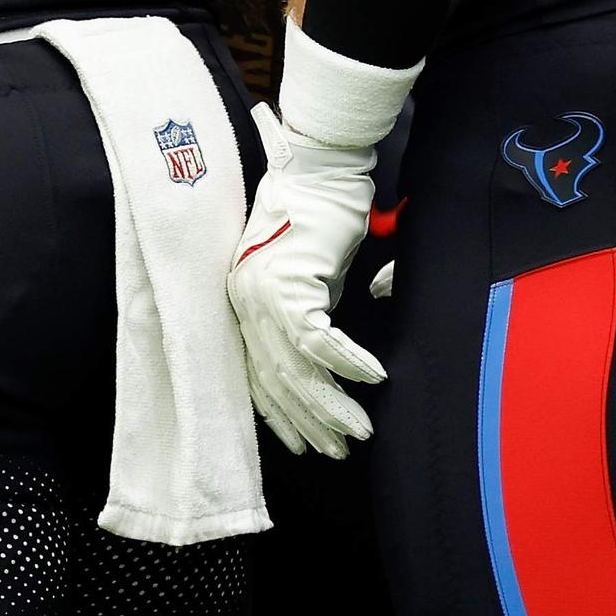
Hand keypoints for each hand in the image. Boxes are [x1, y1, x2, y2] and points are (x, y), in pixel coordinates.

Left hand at [229, 105, 387, 458]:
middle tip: (337, 450)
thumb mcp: (316, 274)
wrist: (321, 165)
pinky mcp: (288, 282)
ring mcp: (262, 293)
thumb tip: (335, 358)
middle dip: (310, 420)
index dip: (281, 415)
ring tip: (357, 431)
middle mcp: (244, 300)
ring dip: (331, 403)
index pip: (256, 373)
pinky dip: (348, 362)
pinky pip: (319, 339)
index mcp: (244, 301)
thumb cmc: (322, 213)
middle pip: (275, 378)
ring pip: (295, 367)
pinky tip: (372, 380)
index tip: (304, 444)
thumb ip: (315, 314)